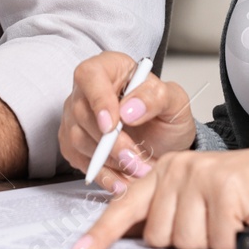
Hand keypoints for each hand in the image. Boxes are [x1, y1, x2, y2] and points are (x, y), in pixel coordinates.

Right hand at [58, 51, 197, 195]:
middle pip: (82, 112)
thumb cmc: (165, 116)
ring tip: (137, 169)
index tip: (112, 124)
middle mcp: (87, 91)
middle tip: (136, 158)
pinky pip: (79, 161)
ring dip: (109, 160)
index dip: (98, 100)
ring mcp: (76, 118)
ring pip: (78, 139)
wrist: (165, 145)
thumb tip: (130, 109)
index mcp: (111, 68)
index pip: (90, 75)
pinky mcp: (74, 144)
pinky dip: (103, 175)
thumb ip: (156, 98)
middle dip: (110, 142)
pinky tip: (123, 180)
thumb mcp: (175, 102)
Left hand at [71, 148, 248, 248]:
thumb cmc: (234, 194)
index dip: (103, 232)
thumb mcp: (191, 196)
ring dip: (209, 242)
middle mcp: (177, 170)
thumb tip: (129, 240)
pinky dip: (230, 241)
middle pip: (158, 235)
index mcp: (164, 172)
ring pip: (185, 241)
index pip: (125, 205)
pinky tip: (239, 221)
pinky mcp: (224, 189)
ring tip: (224, 221)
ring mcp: (200, 177)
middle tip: (207, 224)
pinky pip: (215, 241)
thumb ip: (162, 212)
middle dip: (184, 241)